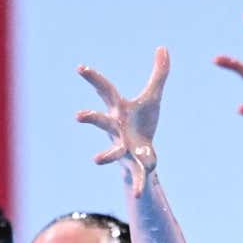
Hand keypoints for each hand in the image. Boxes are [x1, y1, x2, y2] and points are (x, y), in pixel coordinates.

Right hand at [75, 47, 168, 196]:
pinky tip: (140, 194)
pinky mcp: (137, 165)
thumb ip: (159, 73)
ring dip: (104, 155)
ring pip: (112, 151)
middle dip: (91, 119)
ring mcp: (123, 148)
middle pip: (100, 122)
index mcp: (119, 110)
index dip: (93, 78)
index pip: (105, 90)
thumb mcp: (153, 96)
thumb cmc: (143, 122)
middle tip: (78, 116)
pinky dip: (139, 185)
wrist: (143, 153)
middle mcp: (116, 129)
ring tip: (96, 159)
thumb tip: (163, 48)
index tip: (80, 67)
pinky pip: (138, 175)